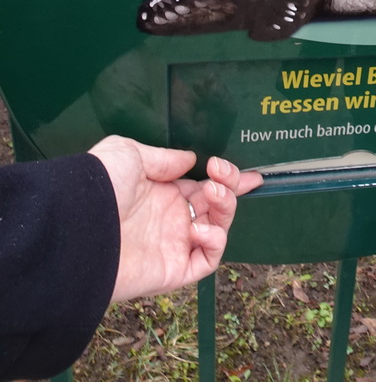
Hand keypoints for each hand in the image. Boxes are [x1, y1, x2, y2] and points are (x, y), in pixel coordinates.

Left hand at [89, 136, 262, 301]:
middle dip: (230, 188)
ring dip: (225, 209)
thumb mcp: (129, 153)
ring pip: (217, 230)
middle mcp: (170, 219)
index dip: (229, 180)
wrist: (77, 226)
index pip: (203, 187)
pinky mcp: (173, 270)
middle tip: (221, 174)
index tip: (250, 174)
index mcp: (161, 193)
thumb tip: (190, 160)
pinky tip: (201, 228)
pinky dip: (215, 244)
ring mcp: (173, 244)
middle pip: (216, 206)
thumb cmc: (99, 185)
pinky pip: (207, 262)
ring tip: (214, 192)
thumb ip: (164, 158)